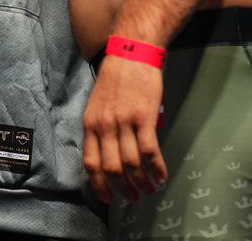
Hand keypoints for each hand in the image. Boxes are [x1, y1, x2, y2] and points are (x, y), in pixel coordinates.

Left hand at [82, 56, 166, 204]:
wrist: (131, 54)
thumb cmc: (116, 79)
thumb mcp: (98, 105)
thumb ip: (101, 129)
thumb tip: (111, 155)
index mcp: (90, 123)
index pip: (91, 163)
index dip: (100, 185)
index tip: (109, 198)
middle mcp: (104, 125)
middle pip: (112, 168)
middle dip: (124, 189)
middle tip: (134, 198)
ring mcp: (124, 122)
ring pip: (131, 164)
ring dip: (142, 183)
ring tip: (150, 190)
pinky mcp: (144, 117)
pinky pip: (149, 151)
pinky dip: (156, 168)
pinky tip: (161, 176)